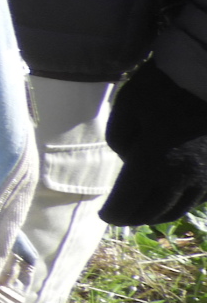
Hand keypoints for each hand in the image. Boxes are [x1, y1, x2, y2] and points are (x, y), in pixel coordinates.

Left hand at [101, 62, 206, 225]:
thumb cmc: (166, 85)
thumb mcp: (128, 104)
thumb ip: (118, 136)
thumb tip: (128, 158)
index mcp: (154, 164)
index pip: (129, 202)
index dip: (114, 213)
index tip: (105, 215)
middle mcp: (183, 179)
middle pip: (155, 211)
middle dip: (134, 217)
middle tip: (122, 216)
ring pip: (180, 208)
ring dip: (159, 213)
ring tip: (144, 210)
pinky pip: (198, 198)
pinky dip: (181, 202)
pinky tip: (172, 196)